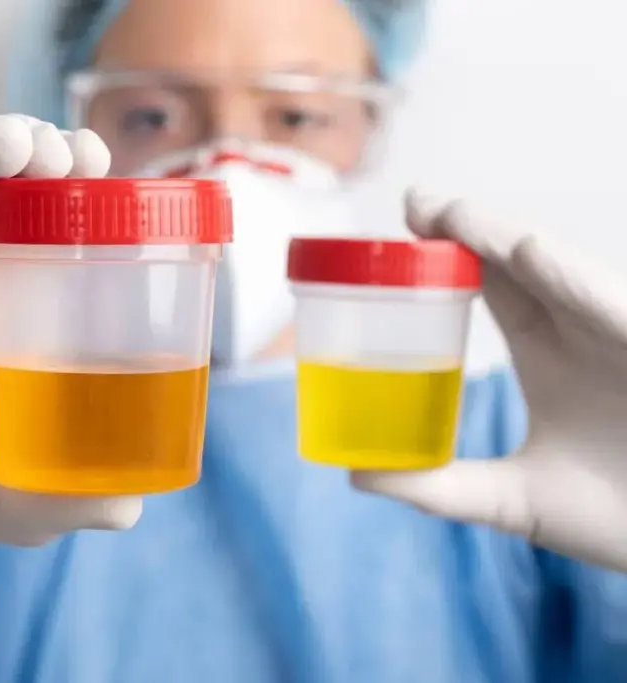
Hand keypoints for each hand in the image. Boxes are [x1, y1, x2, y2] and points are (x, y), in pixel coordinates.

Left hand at [353, 191, 626, 572]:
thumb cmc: (621, 516)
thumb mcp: (516, 501)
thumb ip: (441, 488)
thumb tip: (359, 476)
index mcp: (551, 350)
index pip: (495, 284)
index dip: (453, 250)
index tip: (401, 229)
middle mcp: (585, 331)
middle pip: (520, 261)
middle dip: (467, 227)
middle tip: (414, 202)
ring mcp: (620, 333)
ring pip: (562, 270)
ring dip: (504, 239)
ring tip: (448, 214)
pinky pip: (615, 305)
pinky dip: (575, 280)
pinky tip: (528, 253)